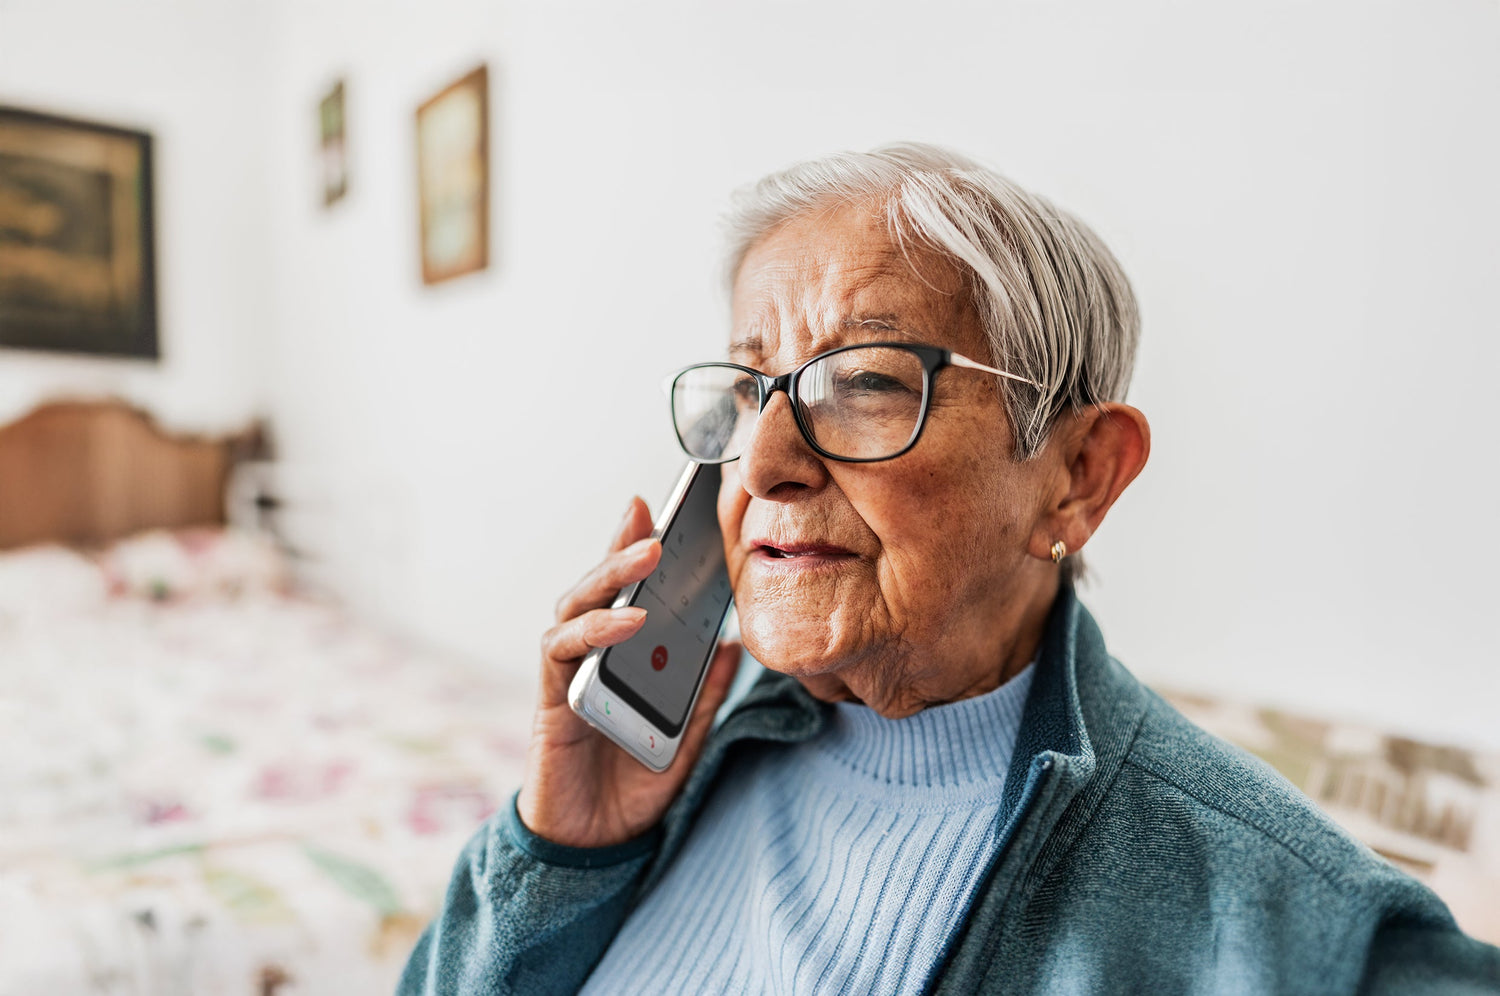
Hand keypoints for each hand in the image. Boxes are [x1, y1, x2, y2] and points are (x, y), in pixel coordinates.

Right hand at [516, 495, 741, 848]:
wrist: (594, 846)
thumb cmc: (632, 786)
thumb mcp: (685, 738)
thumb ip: (702, 694)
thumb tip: (730, 646)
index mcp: (618, 658)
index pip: (626, 591)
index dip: (637, 548)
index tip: (664, 510)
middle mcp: (586, 657)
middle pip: (597, 586)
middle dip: (624, 548)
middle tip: (654, 519)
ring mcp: (565, 675)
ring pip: (575, 606)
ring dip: (611, 578)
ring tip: (648, 556)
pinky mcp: (550, 699)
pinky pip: (563, 651)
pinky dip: (596, 630)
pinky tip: (629, 621)